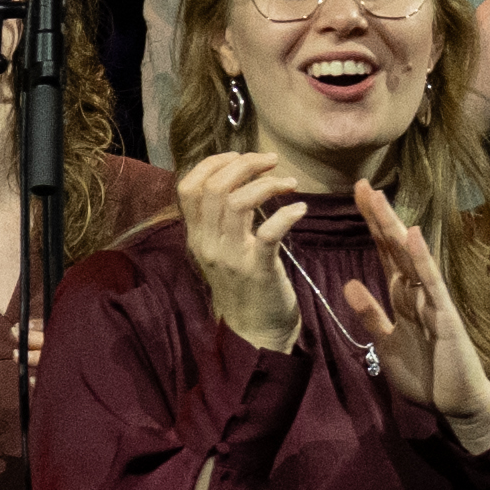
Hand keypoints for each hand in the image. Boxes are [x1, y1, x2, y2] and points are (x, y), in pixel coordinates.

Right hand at [175, 150, 313, 355]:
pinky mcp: (258, 269)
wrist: (255, 333)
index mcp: (196, 236)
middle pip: (215, 187)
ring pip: (238, 202)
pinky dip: (288, 213)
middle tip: (271, 162)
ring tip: (288, 183)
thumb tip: (237, 178)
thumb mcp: (222, 250)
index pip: (189, 187)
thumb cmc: (244, 286)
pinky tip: (300, 208)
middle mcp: (208, 244)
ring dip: (267, 184)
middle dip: (246, 164)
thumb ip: (221, 219)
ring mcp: (231, 257)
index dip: (214, 163)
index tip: (242, 157)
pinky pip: (270, 232)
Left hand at [326, 180, 489, 448]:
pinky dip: (423, 259)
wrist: (456, 404)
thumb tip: (349, 283)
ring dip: (394, 228)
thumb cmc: (425, 375)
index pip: (385, 253)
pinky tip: (413, 235)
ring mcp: (433, 300)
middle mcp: (418, 291)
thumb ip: (370, 315)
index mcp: (403, 297)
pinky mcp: (445, 316)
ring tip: (378, 199)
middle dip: (378, 217)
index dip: (371, 225)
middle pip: (395, 247)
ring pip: (410, 258)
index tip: (356, 196)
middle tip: (362, 184)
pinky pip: (431, 284)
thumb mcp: (386, 344)